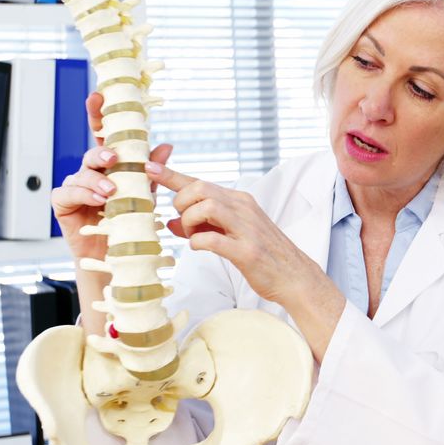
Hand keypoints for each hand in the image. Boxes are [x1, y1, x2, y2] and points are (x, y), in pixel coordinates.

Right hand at [52, 92, 172, 259]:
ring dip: (97, 181)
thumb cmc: (128, 221)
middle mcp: (90, 171)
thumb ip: (152, 170)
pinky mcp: (63, 202)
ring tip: (111, 192)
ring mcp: (75, 185)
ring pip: (81, 173)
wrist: (116, 254)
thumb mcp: (145, 193)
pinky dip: (84, 194)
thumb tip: (167, 146)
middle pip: (92, 153)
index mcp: (109, 165)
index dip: (99, 114)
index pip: (103, 135)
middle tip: (114, 158)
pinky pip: (69, 192)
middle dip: (102, 153)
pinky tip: (97, 200)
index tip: (99, 96)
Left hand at [145, 160, 321, 307]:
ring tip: (194, 236)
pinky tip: (201, 247)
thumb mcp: (231, 234)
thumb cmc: (262, 255)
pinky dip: (198, 243)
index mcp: (239, 201)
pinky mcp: (247, 251)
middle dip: (181, 204)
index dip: (171, 175)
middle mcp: (244, 208)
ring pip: (206, 207)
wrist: (294, 276)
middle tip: (184, 224)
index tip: (148, 167)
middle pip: (200, 188)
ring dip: (190, 223)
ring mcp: (247, 229)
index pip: (200, 182)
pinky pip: (213, 240)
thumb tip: (172, 222)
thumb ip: (203, 225)